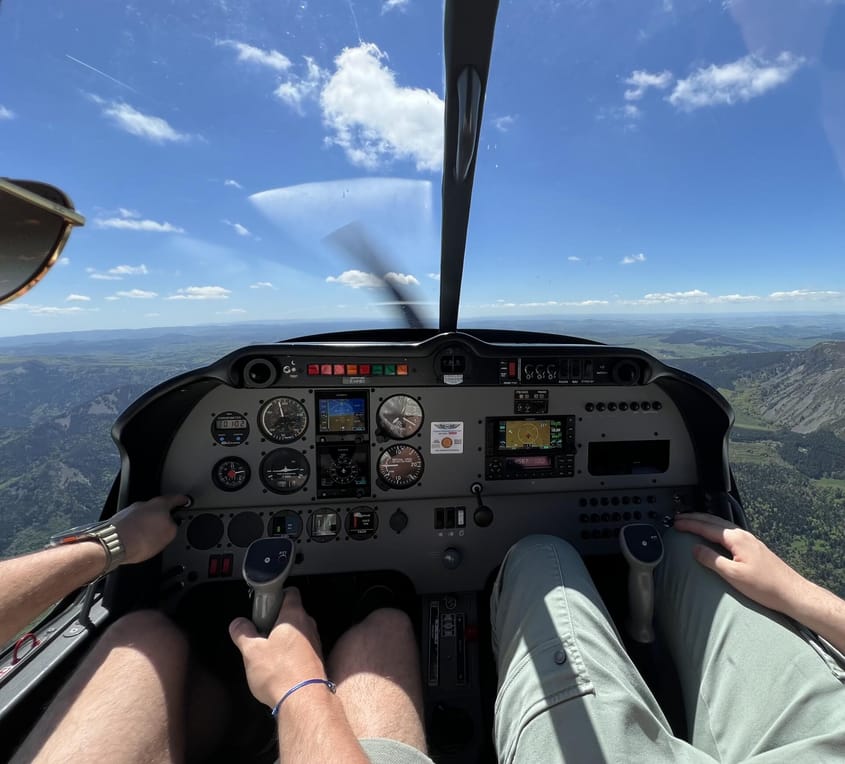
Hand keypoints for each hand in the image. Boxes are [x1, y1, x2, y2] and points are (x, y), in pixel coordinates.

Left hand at [111, 494, 187, 564]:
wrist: (112, 545)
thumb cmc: (139, 539)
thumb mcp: (169, 534)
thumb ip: (174, 526)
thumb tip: (172, 525)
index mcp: (159, 504)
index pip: (175, 499)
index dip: (182, 501)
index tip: (185, 501)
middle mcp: (143, 504)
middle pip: (158, 507)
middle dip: (163, 516)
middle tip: (167, 528)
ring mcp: (129, 512)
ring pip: (144, 516)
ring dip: (148, 525)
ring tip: (150, 540)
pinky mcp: (118, 521)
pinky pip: (133, 524)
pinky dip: (137, 531)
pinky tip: (138, 541)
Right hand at [229, 587, 324, 707]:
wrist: (303, 701)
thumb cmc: (281, 674)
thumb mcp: (251, 651)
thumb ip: (242, 633)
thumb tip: (237, 624)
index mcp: (294, 616)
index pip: (290, 592)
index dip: (276, 594)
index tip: (263, 603)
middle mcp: (308, 627)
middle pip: (292, 613)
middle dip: (275, 620)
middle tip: (259, 631)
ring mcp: (314, 644)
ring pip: (296, 633)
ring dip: (282, 639)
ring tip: (266, 653)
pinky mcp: (315, 661)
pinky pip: (300, 650)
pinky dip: (289, 654)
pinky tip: (277, 667)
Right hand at [673, 512, 808, 615]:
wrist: (792, 593)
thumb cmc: (766, 586)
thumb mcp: (733, 575)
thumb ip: (712, 560)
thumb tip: (696, 549)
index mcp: (736, 539)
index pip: (707, 527)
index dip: (689, 524)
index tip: (676, 523)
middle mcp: (743, 535)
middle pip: (714, 521)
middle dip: (695, 518)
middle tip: (679, 518)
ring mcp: (750, 540)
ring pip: (722, 525)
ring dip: (705, 522)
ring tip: (692, 522)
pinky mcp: (753, 548)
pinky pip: (728, 531)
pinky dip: (715, 528)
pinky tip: (714, 534)